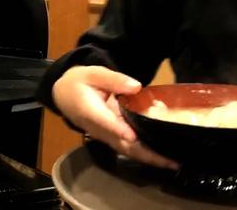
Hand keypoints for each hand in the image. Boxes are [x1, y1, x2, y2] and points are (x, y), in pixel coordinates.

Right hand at [52, 65, 178, 168]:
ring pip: (128, 150)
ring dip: (149, 157)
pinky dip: (146, 152)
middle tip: (169, 160)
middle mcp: (100, 129)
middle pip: (123, 145)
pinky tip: (162, 155)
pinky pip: (129, 148)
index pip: (107, 123)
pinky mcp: (112, 137)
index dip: (120, 130)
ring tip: (171, 162)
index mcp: (91, 112)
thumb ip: (114, 80)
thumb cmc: (79, 83)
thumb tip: (136, 87)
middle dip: (146, 154)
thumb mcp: (93, 74)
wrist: (64, 96)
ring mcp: (107, 136)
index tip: (134, 136)